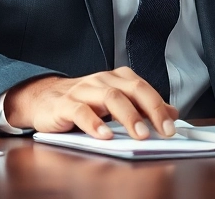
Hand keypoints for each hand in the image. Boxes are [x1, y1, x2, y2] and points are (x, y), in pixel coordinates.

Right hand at [3, 68, 178, 139]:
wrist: (42, 99)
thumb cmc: (83, 102)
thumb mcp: (115, 103)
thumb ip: (142, 107)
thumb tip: (172, 113)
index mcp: (116, 79)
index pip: (143, 88)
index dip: (159, 107)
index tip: (171, 127)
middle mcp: (101, 80)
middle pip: (131, 89)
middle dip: (150, 109)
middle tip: (162, 131)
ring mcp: (82, 90)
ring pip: (109, 97)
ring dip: (128, 116)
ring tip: (139, 135)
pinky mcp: (64, 105)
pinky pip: (81, 111)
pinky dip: (94, 124)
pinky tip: (104, 135)